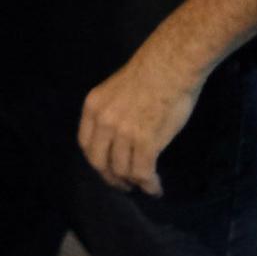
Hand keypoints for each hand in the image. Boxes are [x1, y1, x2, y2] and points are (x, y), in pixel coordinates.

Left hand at [77, 48, 204, 196]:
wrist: (170, 67)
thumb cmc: (151, 74)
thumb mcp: (115, 91)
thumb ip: (112, 112)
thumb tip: (117, 135)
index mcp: (93, 107)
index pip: (86, 144)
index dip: (96, 161)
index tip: (106, 168)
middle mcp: (103, 122)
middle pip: (99, 161)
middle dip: (111, 178)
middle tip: (123, 185)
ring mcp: (123, 133)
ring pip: (122, 170)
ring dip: (133, 182)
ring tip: (144, 185)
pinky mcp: (145, 142)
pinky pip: (143, 172)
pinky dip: (149, 184)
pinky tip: (155, 188)